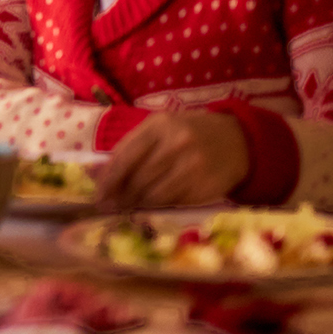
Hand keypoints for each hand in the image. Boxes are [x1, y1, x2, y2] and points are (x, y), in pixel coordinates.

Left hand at [93, 112, 249, 210]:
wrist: (237, 141)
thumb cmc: (187, 134)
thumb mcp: (159, 130)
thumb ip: (129, 149)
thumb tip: (95, 174)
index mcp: (159, 125)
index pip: (126, 156)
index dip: (109, 179)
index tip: (98, 196)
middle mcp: (177, 144)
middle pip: (139, 179)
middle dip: (121, 196)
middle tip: (110, 207)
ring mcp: (194, 166)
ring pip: (156, 195)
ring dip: (139, 205)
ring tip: (129, 208)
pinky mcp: (207, 186)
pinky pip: (175, 203)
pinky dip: (162, 207)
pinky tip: (155, 207)